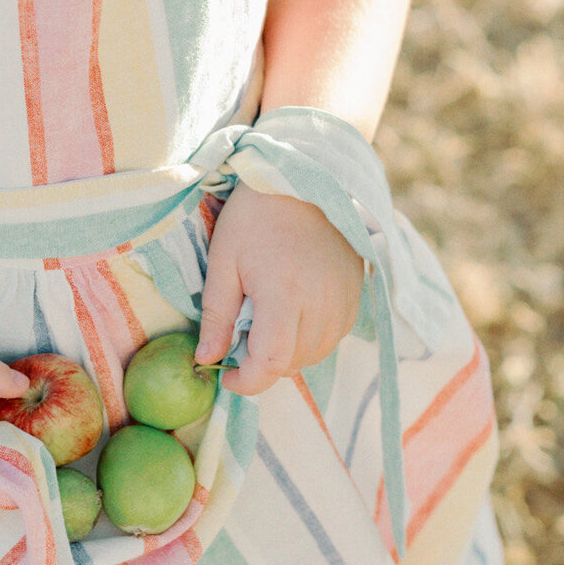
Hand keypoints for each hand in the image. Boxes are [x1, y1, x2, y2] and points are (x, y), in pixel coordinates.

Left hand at [193, 183, 363, 395]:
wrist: (302, 182)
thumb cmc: (255, 217)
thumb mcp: (223, 260)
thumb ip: (217, 315)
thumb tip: (207, 359)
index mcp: (283, 293)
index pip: (271, 363)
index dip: (247, 382)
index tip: (226, 376)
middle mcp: (321, 303)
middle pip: (291, 363)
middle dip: (261, 362)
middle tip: (242, 331)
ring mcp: (343, 301)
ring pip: (313, 355)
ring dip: (286, 353)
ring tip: (266, 317)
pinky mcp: (356, 297)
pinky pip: (331, 338)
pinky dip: (308, 339)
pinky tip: (292, 311)